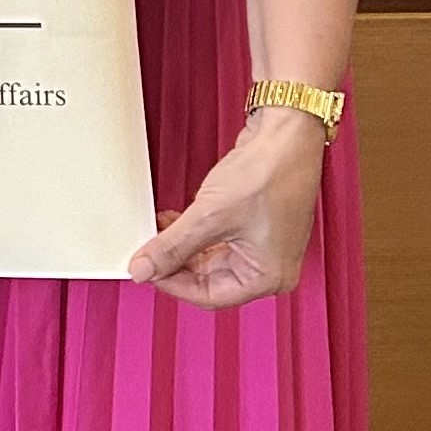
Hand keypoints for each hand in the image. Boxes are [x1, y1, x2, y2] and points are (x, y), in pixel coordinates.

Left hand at [128, 111, 328, 308]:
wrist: (286, 134)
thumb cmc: (269, 173)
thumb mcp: (209, 216)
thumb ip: (172, 246)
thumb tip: (144, 269)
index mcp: (269, 277)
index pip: (209, 296)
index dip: (171, 283)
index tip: (144, 270)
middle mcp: (269, 267)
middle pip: (208, 278)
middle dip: (174, 262)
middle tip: (145, 249)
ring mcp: (262, 246)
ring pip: (208, 258)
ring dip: (179, 246)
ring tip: (155, 231)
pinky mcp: (253, 226)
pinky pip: (215, 239)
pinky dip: (192, 233)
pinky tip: (172, 220)